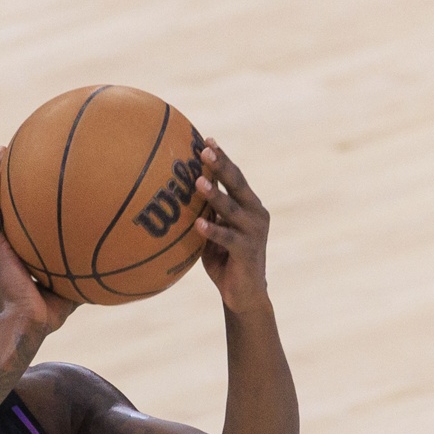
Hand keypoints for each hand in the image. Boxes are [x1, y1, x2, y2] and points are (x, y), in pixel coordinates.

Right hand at [0, 147, 79, 333]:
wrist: (26, 324)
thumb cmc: (46, 313)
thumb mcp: (69, 286)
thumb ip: (81, 268)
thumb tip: (109, 259)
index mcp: (13, 252)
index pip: (13, 220)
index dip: (16, 198)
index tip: (28, 177)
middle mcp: (1, 245)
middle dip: (2, 178)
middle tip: (11, 153)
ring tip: (1, 152)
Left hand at [194, 139, 271, 313]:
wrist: (244, 294)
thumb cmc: (224, 260)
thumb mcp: (213, 232)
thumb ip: (205, 212)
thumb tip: (178, 192)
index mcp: (248, 206)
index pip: (234, 177)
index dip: (221, 158)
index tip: (206, 139)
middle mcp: (255, 214)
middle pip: (237, 184)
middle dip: (222, 165)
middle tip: (205, 149)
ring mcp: (254, 232)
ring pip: (233, 209)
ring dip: (215, 195)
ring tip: (199, 182)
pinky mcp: (248, 252)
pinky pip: (228, 239)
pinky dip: (213, 231)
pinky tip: (199, 224)